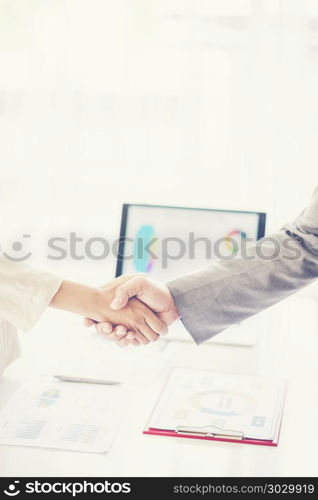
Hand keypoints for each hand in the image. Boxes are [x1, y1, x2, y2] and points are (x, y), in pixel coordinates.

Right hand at [51, 277, 166, 343]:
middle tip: (107, 326)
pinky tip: (130, 336)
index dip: (89, 320)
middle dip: (103, 330)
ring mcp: (128, 327)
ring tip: (122, 331)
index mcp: (116, 304)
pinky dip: (127, 341)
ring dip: (115, 337)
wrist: (172, 302)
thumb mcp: (140, 282)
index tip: (87, 322)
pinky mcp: (137, 335)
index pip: (96, 315)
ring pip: (114, 338)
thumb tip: (114, 306)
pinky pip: (127, 342)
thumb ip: (126, 290)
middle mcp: (119, 317)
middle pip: (103, 329)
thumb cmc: (155, 290)